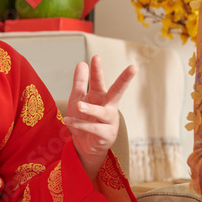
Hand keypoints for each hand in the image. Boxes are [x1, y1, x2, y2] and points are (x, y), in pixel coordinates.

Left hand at [64, 55, 136, 178]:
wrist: (83, 144)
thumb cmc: (83, 118)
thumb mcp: (78, 99)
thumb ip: (80, 83)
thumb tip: (81, 63)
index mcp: (101, 96)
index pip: (99, 81)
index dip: (97, 69)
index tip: (96, 56)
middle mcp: (109, 106)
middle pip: (118, 91)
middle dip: (125, 80)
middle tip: (133, 68)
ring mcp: (110, 121)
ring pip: (102, 112)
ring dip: (90, 109)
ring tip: (79, 105)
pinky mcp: (107, 134)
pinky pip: (92, 128)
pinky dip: (79, 124)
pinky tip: (68, 121)